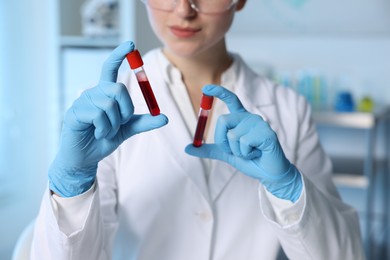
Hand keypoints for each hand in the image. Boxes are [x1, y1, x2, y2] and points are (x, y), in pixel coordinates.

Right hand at [49, 41, 167, 196]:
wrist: (87, 157)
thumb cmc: (104, 139)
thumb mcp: (128, 130)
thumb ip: (144, 122)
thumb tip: (165, 118)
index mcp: (105, 93)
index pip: (110, 68)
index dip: (120, 55)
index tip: (130, 44)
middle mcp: (94, 93)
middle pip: (118, 88)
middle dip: (125, 110)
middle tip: (119, 124)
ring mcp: (82, 101)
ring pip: (109, 104)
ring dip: (114, 124)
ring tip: (105, 131)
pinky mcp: (74, 113)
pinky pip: (98, 115)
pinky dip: (104, 129)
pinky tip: (97, 134)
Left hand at [185, 85, 301, 201]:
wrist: (268, 173)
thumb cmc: (250, 161)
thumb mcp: (226, 154)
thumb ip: (208, 149)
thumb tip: (187, 148)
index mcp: (241, 119)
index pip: (231, 99)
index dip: (218, 92)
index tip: (206, 88)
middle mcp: (250, 118)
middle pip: (223, 120)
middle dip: (222, 141)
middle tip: (235, 151)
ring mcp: (259, 124)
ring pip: (233, 135)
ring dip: (237, 151)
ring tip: (250, 153)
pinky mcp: (267, 133)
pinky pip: (244, 142)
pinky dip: (246, 154)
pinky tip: (257, 154)